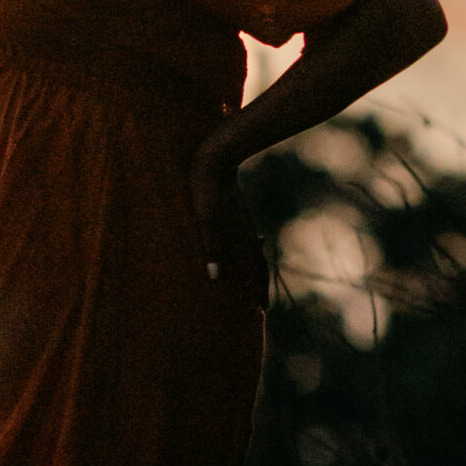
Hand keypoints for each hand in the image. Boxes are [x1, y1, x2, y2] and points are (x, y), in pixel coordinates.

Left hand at [189, 130, 267, 305]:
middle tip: (261, 307)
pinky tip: (249, 244)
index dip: (257, 291)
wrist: (216, 153)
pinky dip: (250, 248)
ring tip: (256, 282)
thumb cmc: (205, 186)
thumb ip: (211, 244)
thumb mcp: (204, 216)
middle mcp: (246, 231)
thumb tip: (214, 276)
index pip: (254, 271)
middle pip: (258, 265)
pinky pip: (247, 236)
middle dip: (259, 286)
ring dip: (255, 269)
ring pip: (254, 251)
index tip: (261, 312)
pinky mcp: (237, 209)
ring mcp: (243, 220)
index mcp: (240, 236)